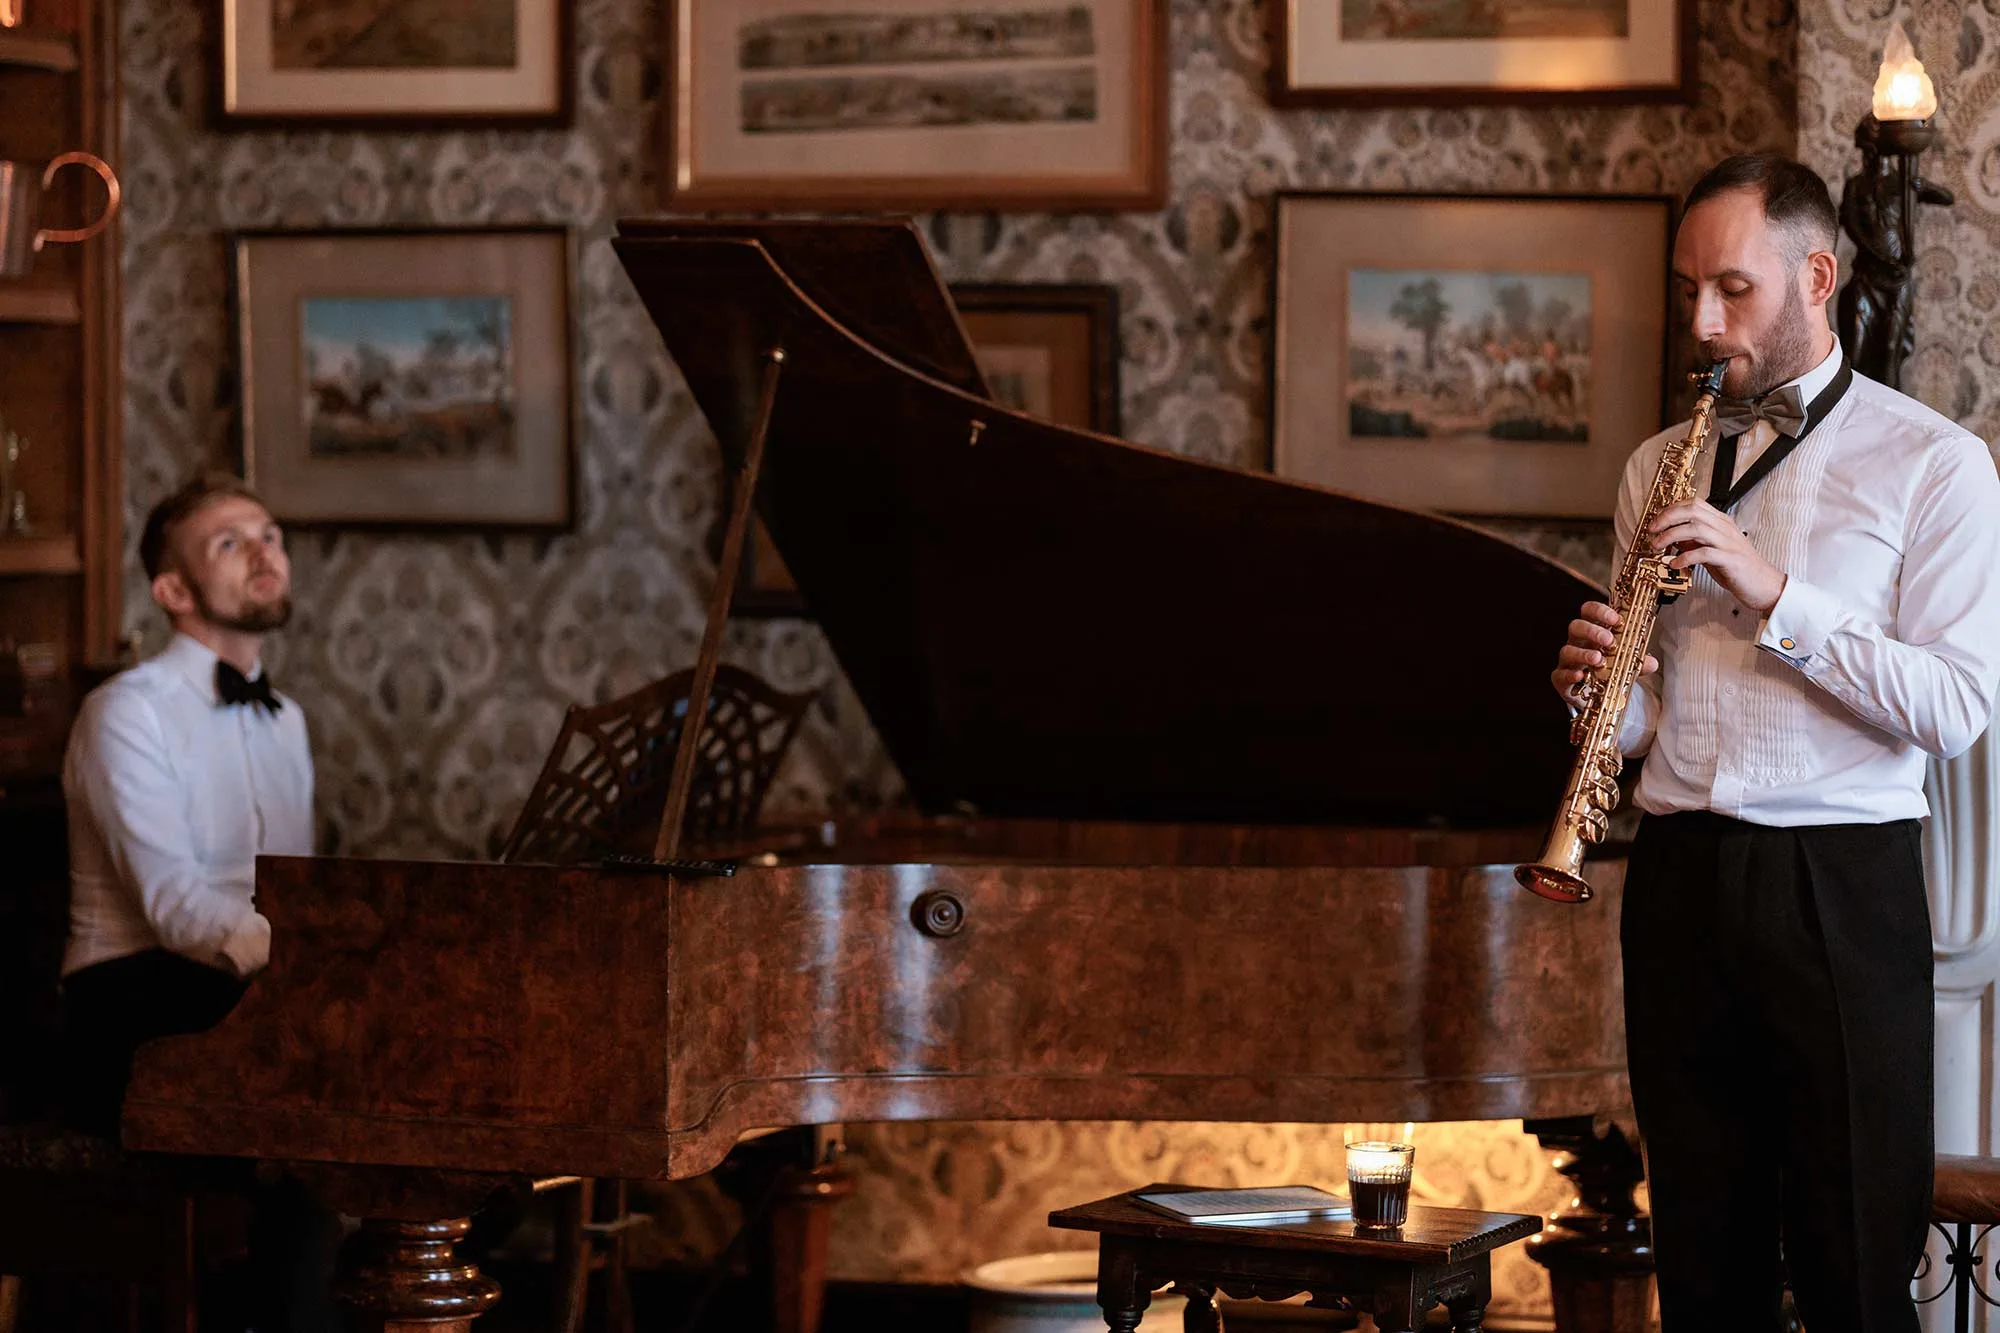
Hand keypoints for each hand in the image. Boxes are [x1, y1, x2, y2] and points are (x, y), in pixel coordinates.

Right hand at [1552, 601, 1657, 707]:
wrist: (1597, 695)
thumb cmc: (1609, 671)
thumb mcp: (1626, 663)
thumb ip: (1637, 661)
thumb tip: (1652, 662)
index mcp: (1592, 632)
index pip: (1589, 612)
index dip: (1600, 611)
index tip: (1616, 619)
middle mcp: (1577, 643)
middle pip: (1576, 627)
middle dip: (1592, 631)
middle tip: (1610, 640)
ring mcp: (1567, 661)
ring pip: (1567, 650)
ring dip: (1583, 653)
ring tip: (1598, 659)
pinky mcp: (1561, 679)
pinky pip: (1560, 674)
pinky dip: (1569, 674)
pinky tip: (1581, 676)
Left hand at [1647, 500, 1786, 613]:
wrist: (1763, 584)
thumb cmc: (1736, 568)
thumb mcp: (1712, 550)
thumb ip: (1694, 541)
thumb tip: (1672, 537)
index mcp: (1721, 522)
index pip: (1694, 504)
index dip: (1671, 509)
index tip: (1657, 521)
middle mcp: (1724, 528)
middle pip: (1692, 511)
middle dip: (1667, 518)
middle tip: (1653, 530)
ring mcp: (1728, 543)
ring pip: (1696, 528)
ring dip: (1671, 536)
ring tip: (1658, 546)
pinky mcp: (1731, 560)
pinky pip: (1704, 553)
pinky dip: (1685, 557)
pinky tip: (1675, 564)